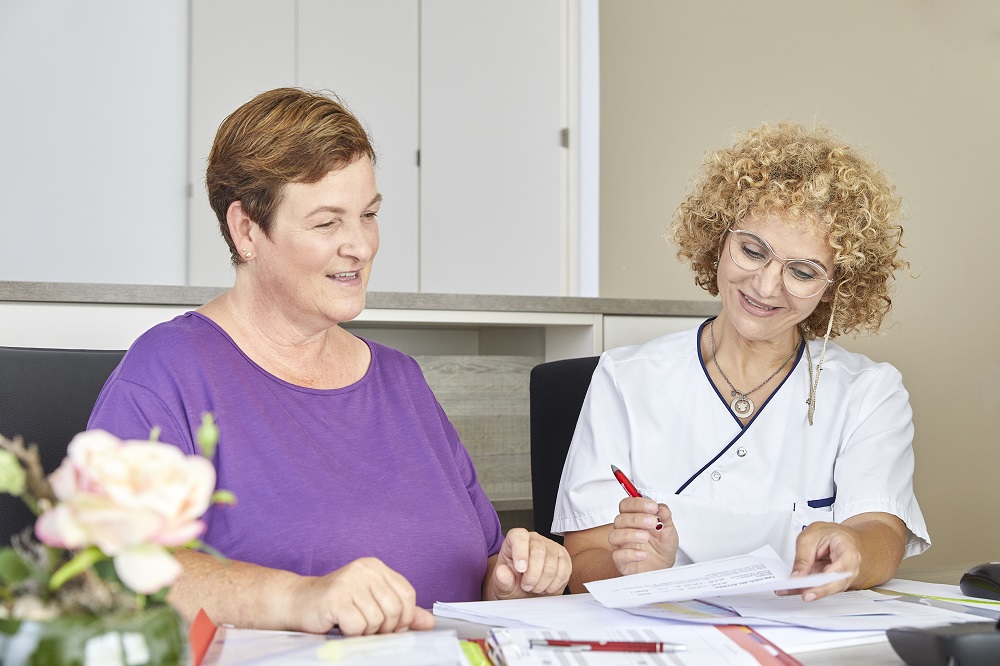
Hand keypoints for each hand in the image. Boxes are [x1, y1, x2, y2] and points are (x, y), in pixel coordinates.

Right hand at [290, 557, 434, 635]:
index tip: (393, 627)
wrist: (298, 602)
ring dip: (366, 632)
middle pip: (394, 609)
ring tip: (352, 624)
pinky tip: (340, 624)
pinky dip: (351, 633)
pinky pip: (358, 626)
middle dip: (385, 628)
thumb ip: (401, 611)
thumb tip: (429, 622)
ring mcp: (349, 581)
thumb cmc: (337, 604)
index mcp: (376, 567)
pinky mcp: (336, 597)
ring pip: (376, 620)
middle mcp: (364, 569)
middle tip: (368, 629)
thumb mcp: (372, 603)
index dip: (405, 617)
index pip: (407, 593)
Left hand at [485, 528, 571, 599]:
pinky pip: (564, 571)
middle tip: (526, 586)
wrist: (527, 593)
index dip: (520, 552)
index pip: (519, 537)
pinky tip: (546, 587)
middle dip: (532, 575)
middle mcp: (534, 539)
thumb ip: (501, 579)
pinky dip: (555, 585)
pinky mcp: (564, 558)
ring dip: (543, 582)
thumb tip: (502, 572)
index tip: (520, 570)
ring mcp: (551, 547)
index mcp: (515, 540)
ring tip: (535, 587)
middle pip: (538, 551)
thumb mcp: (502, 586)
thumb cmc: (513, 585)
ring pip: (552, 563)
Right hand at [608, 496, 677, 575]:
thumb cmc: (661, 546)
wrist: (663, 567)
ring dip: (630, 534)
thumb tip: (662, 509)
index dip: (637, 503)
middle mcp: (625, 530)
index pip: (627, 505)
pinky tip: (643, 554)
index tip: (652, 506)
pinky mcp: (622, 561)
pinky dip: (630, 554)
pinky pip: (618, 556)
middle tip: (652, 522)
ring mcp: (621, 545)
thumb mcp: (668, 530)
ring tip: (645, 537)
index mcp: (633, 518)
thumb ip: (665, 518)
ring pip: (614, 536)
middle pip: (620, 519)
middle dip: (636, 519)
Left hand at [779, 521, 860, 600]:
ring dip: (809, 591)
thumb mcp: (809, 538)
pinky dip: (806, 589)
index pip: (842, 567)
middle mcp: (850, 567)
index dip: (830, 578)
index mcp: (848, 550)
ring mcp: (842, 577)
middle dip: (819, 590)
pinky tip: (792, 589)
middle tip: (804, 594)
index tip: (817, 584)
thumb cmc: (826, 533)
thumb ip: (803, 558)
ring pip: (828, 589)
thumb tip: (797, 577)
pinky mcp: (832, 582)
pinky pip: (820, 588)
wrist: (834, 535)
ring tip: (790, 589)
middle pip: (837, 583)